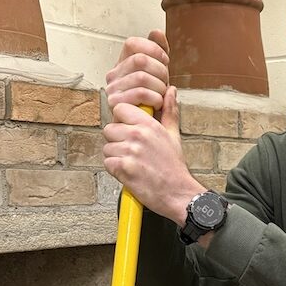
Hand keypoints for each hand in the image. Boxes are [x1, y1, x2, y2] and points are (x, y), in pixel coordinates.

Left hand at [102, 86, 203, 226]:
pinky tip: (129, 172)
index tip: (128, 130)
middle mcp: (138, 135)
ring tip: (132, 163)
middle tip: (131, 151)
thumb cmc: (174, 167)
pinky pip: (108, 163)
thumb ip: (169, 111)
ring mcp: (130, 152)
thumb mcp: (173, 135)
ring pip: (107, 148)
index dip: (121, 119)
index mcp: (149, 125)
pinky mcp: (123, 168)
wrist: (178, 193)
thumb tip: (170, 91)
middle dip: (117, 141)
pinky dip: (115, 170)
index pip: (120, 109)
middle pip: (109, 129)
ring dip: (116, 157)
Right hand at [105, 30, 170, 113]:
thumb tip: (156, 32)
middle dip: (161, 71)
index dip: (153, 49)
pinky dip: (156, 98)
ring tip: (161, 96)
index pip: (132, 43)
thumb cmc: (152, 102)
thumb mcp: (158, 74)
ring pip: (142, 77)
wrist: (147, 128)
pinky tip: (157, 104)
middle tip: (166, 83)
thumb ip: (158, 53)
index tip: (164, 60)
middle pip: (141, 59)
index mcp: (122, 65)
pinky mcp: (116, 104)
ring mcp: (112, 89)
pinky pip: (141, 93)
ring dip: (159, 87)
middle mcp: (113, 75)